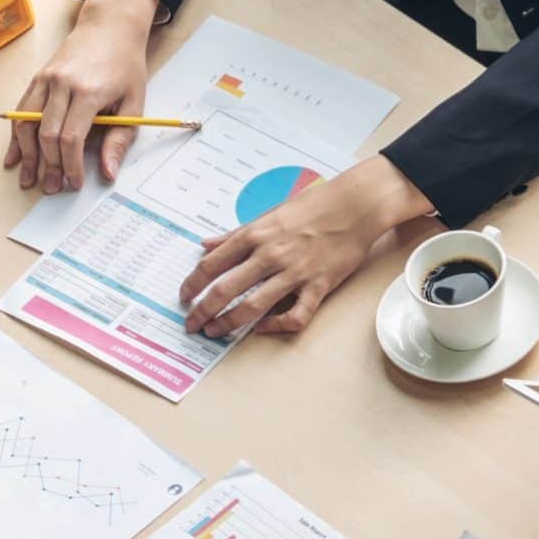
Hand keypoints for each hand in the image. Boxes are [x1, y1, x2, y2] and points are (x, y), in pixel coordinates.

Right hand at [5, 0, 157, 193]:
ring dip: (26, 155)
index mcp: (89, 91)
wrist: (109, 26)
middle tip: (51, 188)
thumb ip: (119, 139)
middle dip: (48, 166)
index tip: (74, 183)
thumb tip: (108, 173)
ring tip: (28, 179)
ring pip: (27, 124)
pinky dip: (15, 136)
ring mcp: (46, 80)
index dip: (71, 166)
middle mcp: (62, 84)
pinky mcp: (37, 78)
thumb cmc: (124, 64)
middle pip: (46, 134)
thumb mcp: (134, 103)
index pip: (71, 138)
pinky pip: (20, 111)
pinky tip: (13, 156)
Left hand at [179, 158, 431, 338]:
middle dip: (202, 311)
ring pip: (252, 306)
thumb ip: (235, 234)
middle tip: (191, 324)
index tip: (183, 298)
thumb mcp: (268, 213)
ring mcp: (294, 272)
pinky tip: (263, 329)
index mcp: (255, 234)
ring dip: (228, 324)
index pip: (211, 264)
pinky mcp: (318, 286)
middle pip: (224, 289)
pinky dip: (276, 327)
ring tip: (215, 332)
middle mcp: (270, 254)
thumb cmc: (313, 206)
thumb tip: (205, 245)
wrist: (355, 206)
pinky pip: (295, 316)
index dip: (192, 284)